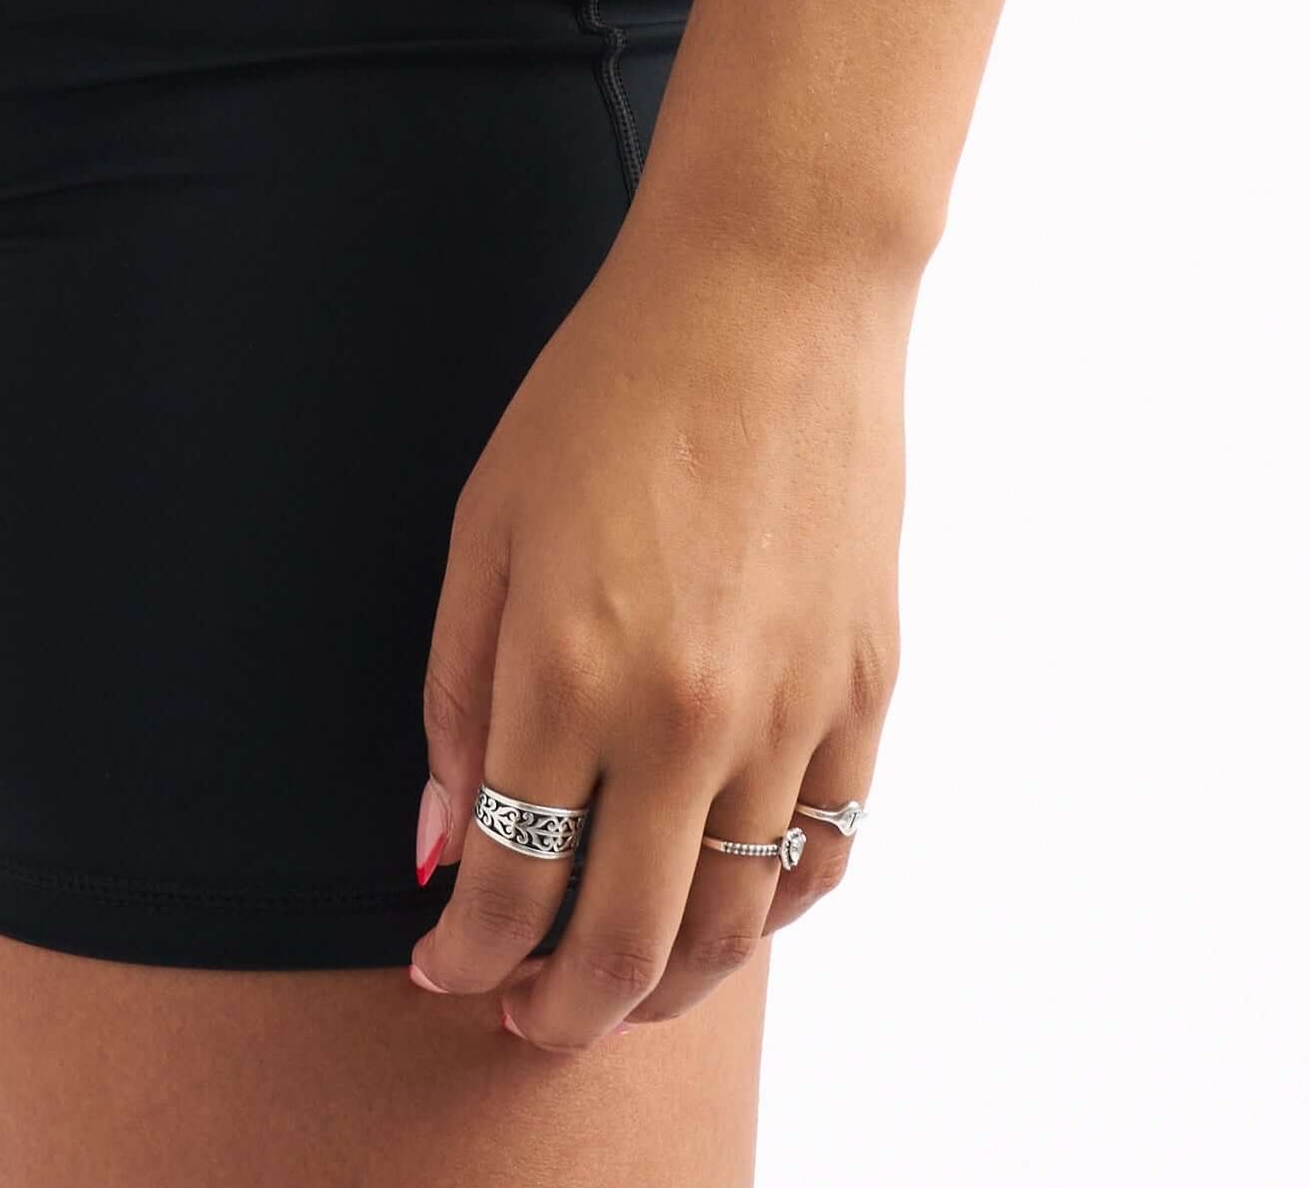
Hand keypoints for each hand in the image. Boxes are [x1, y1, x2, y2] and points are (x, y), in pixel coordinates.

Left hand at [407, 213, 906, 1056]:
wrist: (773, 289)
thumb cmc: (611, 386)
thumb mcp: (488, 523)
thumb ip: (458, 693)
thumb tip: (443, 842)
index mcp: (573, 669)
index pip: (513, 887)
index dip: (469, 957)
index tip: (443, 970)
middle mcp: (689, 714)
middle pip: (627, 946)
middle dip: (561, 1012)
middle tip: (525, 1019)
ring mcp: (793, 710)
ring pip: (736, 922)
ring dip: (670, 981)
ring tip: (620, 980)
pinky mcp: (867, 688)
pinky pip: (825, 852)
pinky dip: (775, 906)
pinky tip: (730, 902)